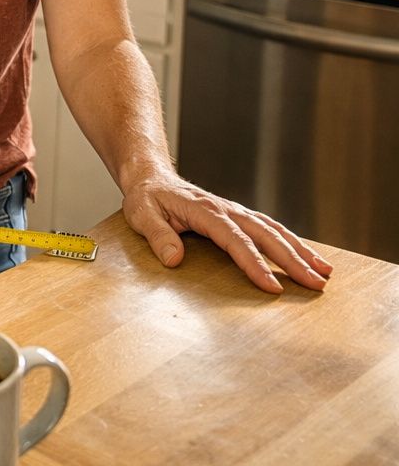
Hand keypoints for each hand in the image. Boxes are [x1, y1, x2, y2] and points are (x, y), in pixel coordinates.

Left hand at [121, 175, 333, 292]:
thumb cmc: (146, 199)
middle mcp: (227, 210)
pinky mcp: (239, 216)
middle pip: (266, 236)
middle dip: (293, 261)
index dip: (255, 264)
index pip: (235, 241)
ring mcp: (236, 212)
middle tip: (316, 285)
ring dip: (301, 251)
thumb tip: (174, 259)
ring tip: (325, 272)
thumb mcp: (141, 215)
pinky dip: (292, 242)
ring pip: (275, 230)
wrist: (151, 178)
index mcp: (205, 211)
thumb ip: (157, 235)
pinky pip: (270, 228)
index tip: (272, 287)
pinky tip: (308, 257)